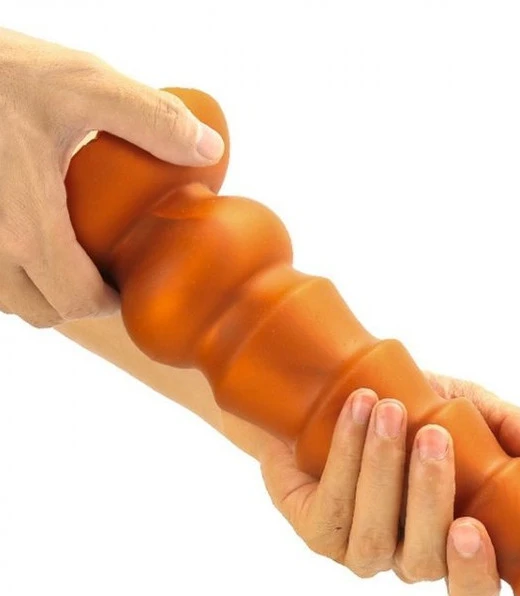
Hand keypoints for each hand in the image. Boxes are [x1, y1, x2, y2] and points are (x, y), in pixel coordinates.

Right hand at [0, 27, 224, 326]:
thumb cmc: (2, 71)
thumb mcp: (86, 85)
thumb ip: (152, 120)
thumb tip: (209, 150)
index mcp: (27, 228)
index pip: (76, 301)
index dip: (109, 303)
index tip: (128, 285)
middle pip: (40, 310)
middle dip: (77, 301)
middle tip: (104, 273)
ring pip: (7, 297)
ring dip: (40, 288)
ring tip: (68, 255)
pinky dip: (8, 268)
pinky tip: (29, 231)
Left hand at [258, 372, 519, 595]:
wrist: (334, 389)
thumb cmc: (409, 404)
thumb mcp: (464, 405)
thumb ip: (511, 429)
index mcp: (451, 538)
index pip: (473, 594)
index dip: (475, 576)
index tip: (474, 526)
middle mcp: (407, 553)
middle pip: (423, 563)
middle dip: (430, 496)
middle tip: (433, 434)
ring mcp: (359, 547)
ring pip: (375, 535)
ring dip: (383, 468)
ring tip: (389, 409)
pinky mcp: (317, 529)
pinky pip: (334, 505)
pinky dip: (346, 454)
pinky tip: (356, 410)